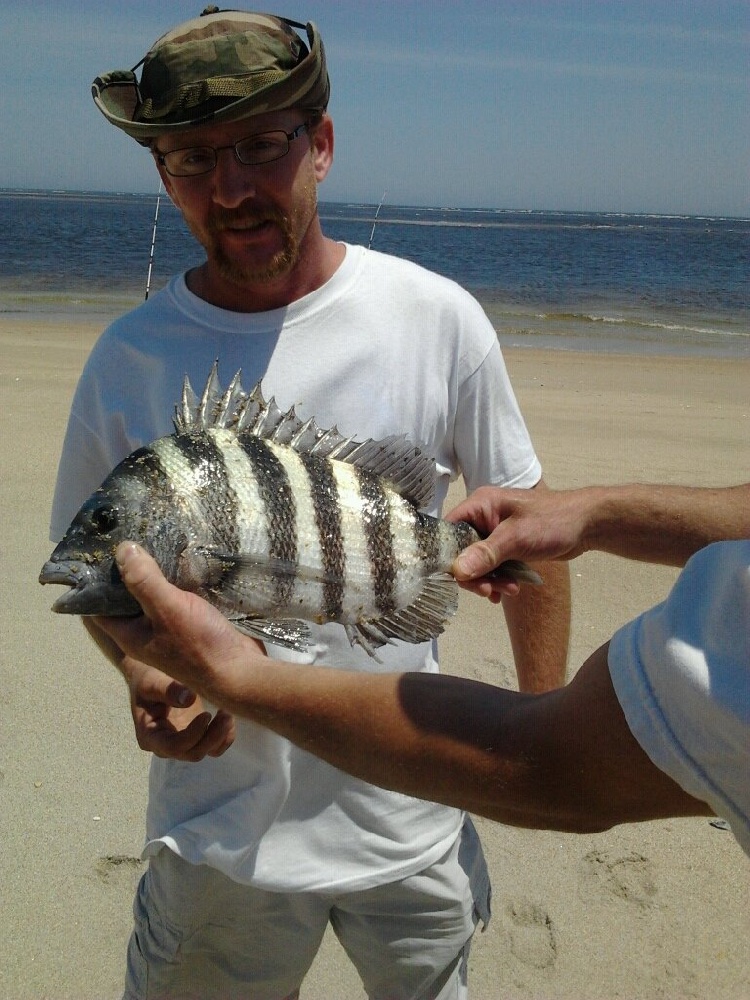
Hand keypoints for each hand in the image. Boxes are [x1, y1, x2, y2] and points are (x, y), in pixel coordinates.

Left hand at [94, 542, 265, 729]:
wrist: (240, 670)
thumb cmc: (199, 645)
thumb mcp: (166, 608)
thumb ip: (142, 580)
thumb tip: (122, 548)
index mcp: (128, 633)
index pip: (99, 605)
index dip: (95, 580)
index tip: (100, 549)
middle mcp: (144, 630)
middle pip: (127, 596)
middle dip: (128, 569)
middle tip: (131, 534)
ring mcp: (169, 627)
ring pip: (154, 594)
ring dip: (155, 571)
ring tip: (155, 537)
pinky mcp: (191, 621)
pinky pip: (177, 595)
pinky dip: (177, 578)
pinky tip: (184, 557)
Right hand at [126, 660, 234, 760]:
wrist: (152, 678)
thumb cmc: (147, 679)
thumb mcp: (151, 682)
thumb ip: (167, 690)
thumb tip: (189, 699)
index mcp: (150, 736)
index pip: (174, 746)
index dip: (193, 734)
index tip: (206, 714)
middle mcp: (165, 746)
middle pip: (193, 753)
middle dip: (212, 736)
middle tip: (226, 713)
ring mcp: (182, 744)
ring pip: (206, 751)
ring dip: (220, 735)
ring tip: (228, 712)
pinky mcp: (196, 738)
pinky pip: (214, 747)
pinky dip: (224, 737)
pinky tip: (228, 717)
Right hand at [446, 485, 586, 601]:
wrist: (587, 524)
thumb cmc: (552, 521)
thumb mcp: (516, 538)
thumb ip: (485, 554)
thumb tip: (456, 571)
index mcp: (480, 505)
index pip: (449, 530)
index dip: (448, 555)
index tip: (458, 578)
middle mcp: (483, 517)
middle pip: (462, 551)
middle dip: (474, 574)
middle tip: (488, 590)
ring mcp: (495, 533)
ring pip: (478, 562)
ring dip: (490, 580)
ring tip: (509, 590)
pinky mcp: (507, 546)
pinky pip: (493, 566)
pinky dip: (499, 579)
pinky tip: (510, 589)